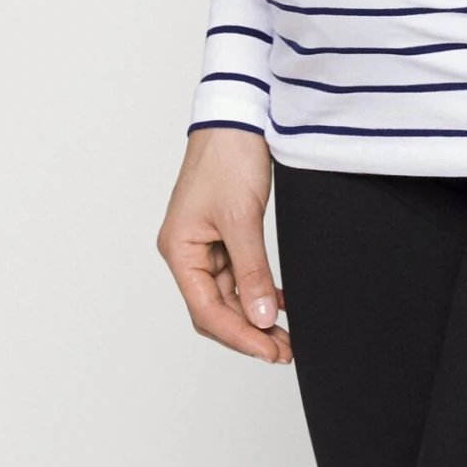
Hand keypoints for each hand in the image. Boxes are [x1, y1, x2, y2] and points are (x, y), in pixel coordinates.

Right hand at [157, 126, 291, 363]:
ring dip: (257, 314)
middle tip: (285, 350)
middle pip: (215, 309)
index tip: (270, 352)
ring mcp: (205, 243)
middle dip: (249, 331)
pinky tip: (282, 302)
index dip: (239, 336)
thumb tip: (263, 319)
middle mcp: (187, 251)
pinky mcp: (224, 233)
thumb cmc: (229, 157)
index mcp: (179, 250)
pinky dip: (259, 289)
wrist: (238, 114)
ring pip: (229, 295)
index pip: (206, 310)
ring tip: (288, 335)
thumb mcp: (242, 218)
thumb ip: (253, 272)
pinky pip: (239, 274)